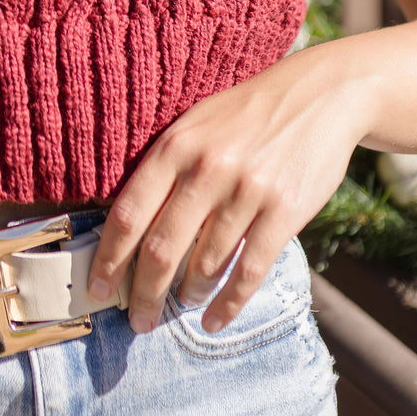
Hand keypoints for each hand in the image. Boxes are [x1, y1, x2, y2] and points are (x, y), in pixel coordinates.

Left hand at [86, 44, 371, 333]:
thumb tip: (125, 228)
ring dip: (188, 295)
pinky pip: (249, 270)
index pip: (129, 214)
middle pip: (161, 249)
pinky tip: (214, 320)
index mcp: (176, 147)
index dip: (108, 258)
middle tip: (138, 320)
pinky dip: (228, 304)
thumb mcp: (194, 125)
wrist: (320, 94)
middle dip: (143, 293)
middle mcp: (207, 169)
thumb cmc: (245, 116)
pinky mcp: (285, 211)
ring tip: (182, 303)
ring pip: (204, 265)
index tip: (96, 288)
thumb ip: (162, 168)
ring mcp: (248, 191)